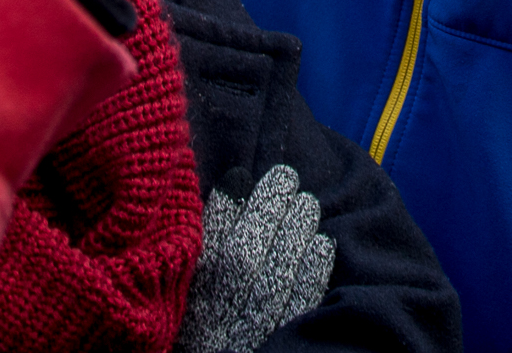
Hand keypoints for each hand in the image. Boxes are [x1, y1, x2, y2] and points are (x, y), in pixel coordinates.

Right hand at [181, 164, 334, 352]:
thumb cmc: (208, 320)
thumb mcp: (191, 287)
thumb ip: (204, 245)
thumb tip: (230, 186)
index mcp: (189, 302)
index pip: (203, 249)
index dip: (222, 209)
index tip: (240, 175)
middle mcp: (217, 320)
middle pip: (242, 259)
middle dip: (266, 210)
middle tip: (285, 176)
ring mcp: (252, 334)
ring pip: (276, 278)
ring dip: (295, 232)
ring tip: (307, 201)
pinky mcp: (284, 342)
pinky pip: (301, 306)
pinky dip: (314, 271)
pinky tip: (322, 243)